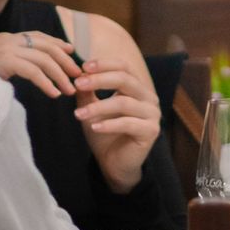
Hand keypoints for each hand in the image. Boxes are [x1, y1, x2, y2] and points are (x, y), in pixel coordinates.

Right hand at [0, 30, 82, 98]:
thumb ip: (13, 63)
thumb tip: (34, 72)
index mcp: (7, 38)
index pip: (38, 36)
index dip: (56, 43)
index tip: (71, 52)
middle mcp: (8, 40)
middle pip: (46, 46)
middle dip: (64, 61)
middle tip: (76, 76)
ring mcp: (6, 49)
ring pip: (43, 59)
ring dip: (59, 76)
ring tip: (67, 91)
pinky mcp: (4, 61)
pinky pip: (32, 71)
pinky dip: (46, 83)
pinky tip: (53, 94)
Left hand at [72, 52, 160, 193]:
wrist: (114, 164)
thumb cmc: (105, 135)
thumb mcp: (92, 110)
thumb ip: (87, 93)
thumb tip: (77, 74)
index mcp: (136, 89)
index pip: (123, 67)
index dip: (104, 64)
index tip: (83, 66)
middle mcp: (148, 98)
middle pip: (125, 80)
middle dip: (99, 80)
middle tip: (78, 84)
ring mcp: (152, 114)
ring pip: (123, 103)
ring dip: (98, 107)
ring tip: (78, 114)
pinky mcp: (150, 131)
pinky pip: (128, 124)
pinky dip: (109, 125)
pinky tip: (94, 127)